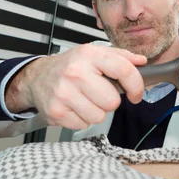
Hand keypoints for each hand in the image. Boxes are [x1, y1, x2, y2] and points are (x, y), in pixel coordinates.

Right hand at [7, 44, 146, 128]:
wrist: (37, 77)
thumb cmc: (70, 66)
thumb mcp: (94, 54)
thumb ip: (120, 57)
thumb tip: (142, 62)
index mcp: (90, 55)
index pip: (124, 70)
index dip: (136, 85)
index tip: (136, 94)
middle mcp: (76, 72)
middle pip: (112, 101)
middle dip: (109, 101)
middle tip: (98, 93)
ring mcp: (64, 93)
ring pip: (99, 116)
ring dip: (96, 111)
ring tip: (84, 99)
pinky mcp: (56, 112)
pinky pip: (84, 124)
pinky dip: (81, 119)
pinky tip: (74, 106)